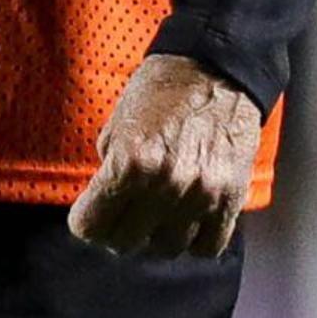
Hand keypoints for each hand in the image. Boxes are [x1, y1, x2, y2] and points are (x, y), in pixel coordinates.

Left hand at [67, 55, 268, 257]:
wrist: (218, 68)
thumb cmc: (163, 89)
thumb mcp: (118, 121)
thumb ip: (109, 164)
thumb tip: (105, 198)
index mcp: (130, 161)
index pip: (92, 225)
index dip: (86, 222)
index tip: (90, 217)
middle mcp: (165, 184)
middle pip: (126, 242)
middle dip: (116, 230)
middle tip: (120, 217)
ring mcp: (200, 195)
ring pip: (166, 249)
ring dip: (155, 237)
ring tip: (154, 218)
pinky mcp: (230, 199)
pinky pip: (207, 246)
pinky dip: (193, 240)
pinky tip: (186, 221)